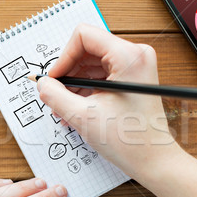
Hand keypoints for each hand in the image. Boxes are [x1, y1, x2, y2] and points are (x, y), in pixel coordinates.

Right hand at [38, 24, 181, 181]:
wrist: (154, 160)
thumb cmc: (130, 141)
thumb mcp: (83, 117)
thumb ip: (56, 96)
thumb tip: (42, 84)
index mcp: (128, 57)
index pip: (84, 36)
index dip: (63, 57)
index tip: (53, 79)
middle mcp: (135, 55)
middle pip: (87, 49)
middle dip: (68, 73)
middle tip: (55, 96)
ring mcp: (135, 66)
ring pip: (92, 63)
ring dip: (74, 84)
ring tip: (65, 108)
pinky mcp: (133, 78)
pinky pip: (101, 74)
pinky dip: (86, 89)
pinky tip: (77, 108)